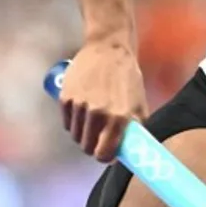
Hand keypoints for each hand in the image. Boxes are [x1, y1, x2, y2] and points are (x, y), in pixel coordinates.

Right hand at [60, 39, 148, 161]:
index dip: (104, 157)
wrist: (109, 48)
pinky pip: (67, 123)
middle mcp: (98, 114)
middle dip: (93, 146)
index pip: (104, 153)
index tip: (106, 154)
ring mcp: (80, 106)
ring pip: (75, 136)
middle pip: (86, 147)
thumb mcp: (139, 102)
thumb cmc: (127, 76)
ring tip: (92, 122)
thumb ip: (135, 128)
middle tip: (98, 138)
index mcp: (120, 117)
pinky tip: (82, 112)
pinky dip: (73, 122)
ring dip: (83, 134)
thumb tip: (131, 150)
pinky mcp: (66, 98)